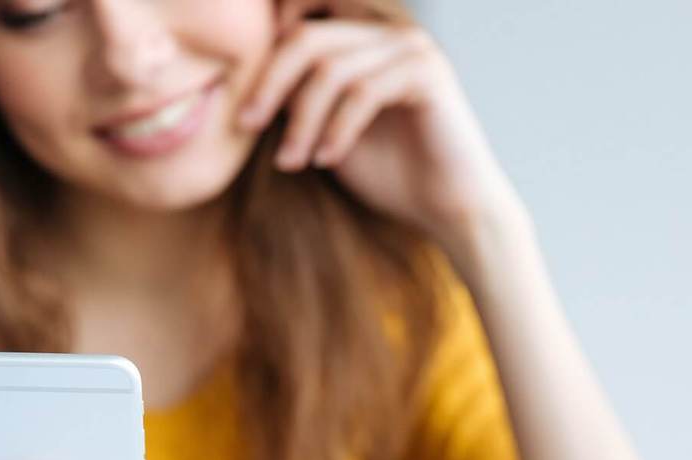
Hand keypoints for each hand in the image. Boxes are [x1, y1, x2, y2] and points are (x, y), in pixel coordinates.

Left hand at [239, 0, 526, 261]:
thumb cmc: (387, 171)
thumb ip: (296, 98)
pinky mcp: (427, 73)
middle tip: (247, 125)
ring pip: (331, 69)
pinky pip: (364, 92)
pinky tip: (326, 160)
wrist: (445, 207)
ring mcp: (410, 47)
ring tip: (291, 162)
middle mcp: (387, 29)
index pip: (303, 10)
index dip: (267, 42)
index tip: (248, 97)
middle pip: (307, 36)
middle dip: (270, 83)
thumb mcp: (324, 129)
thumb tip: (246, 81)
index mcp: (362, 33)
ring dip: (302, 121)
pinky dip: (337, 129)